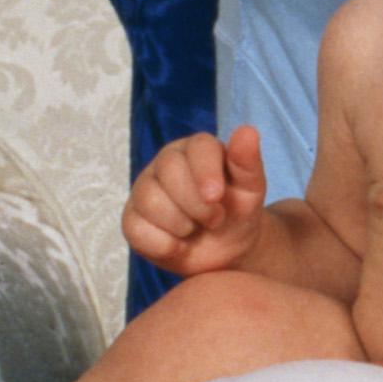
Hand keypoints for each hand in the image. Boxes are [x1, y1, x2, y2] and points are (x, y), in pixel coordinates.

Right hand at [123, 126, 266, 279]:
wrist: (225, 250)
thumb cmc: (237, 212)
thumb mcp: (250, 190)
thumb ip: (248, 162)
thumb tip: (248, 131)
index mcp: (197, 149)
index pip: (197, 147)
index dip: (206, 171)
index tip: (217, 197)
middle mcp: (166, 163)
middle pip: (169, 171)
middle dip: (196, 204)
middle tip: (215, 219)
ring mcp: (144, 189)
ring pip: (150, 200)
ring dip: (181, 224)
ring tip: (196, 229)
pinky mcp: (132, 218)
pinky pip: (136, 228)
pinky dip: (164, 244)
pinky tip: (179, 244)